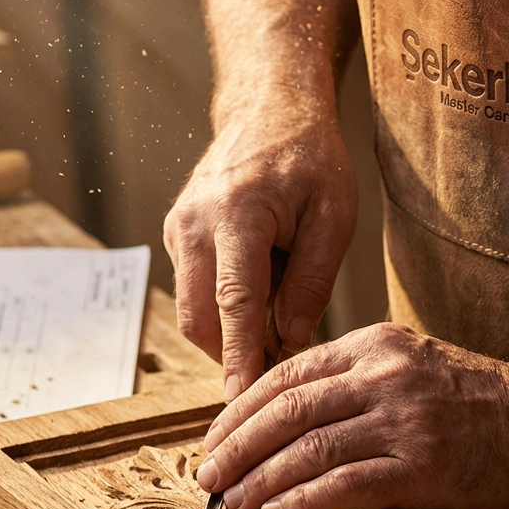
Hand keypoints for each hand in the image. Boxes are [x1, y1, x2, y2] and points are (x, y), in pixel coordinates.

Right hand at [164, 107, 356, 398]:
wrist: (269, 110)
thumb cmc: (310, 160)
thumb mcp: (333, 217)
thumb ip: (312, 282)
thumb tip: (290, 341)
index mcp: (238, 214)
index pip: (234, 301)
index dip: (238, 355)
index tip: (240, 398)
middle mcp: (195, 223)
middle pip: (200, 316)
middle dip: (231, 355)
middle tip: (275, 374)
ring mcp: (178, 228)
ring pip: (193, 310)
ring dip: (229, 332)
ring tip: (276, 322)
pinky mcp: (176, 235)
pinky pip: (194, 290)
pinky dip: (222, 308)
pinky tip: (260, 292)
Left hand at [194, 323, 508, 508]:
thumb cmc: (479, 402)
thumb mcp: (411, 365)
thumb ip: (353, 382)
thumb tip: (284, 422)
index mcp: (374, 346)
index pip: (286, 375)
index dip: (240, 410)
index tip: (215, 440)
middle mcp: (383, 375)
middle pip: (285, 411)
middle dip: (236, 448)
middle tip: (208, 478)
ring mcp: (403, 419)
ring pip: (307, 448)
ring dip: (260, 481)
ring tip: (233, 504)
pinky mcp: (422, 466)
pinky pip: (345, 485)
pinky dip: (303, 502)